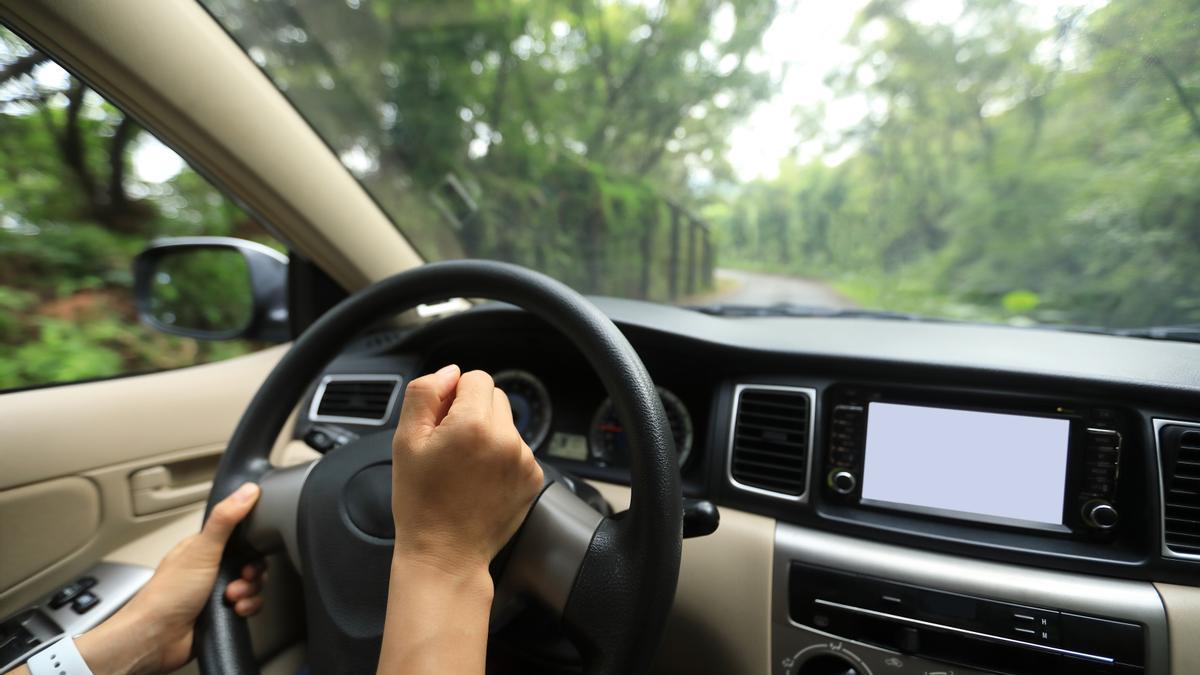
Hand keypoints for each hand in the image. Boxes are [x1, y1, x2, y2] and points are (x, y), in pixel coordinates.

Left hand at [68, 483, 266, 674]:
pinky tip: (234, 611)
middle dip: (251, 573)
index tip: (253, 550)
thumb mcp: (201, 550)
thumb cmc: (166, 595)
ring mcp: (215, 592)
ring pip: (252, 585)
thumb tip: (247, 491)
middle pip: (251, 562)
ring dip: (248, 592)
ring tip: (231, 598)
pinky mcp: (221, 613)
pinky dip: (246, 608)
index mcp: (203, 549)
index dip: (253, 544)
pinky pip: (249, 606)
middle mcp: (210, 569)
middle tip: (240, 577)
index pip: (240, 537)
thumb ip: (225, 519)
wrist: (156, 638)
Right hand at [390, 364, 544, 578]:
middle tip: (450, 445)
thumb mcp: (405, 441)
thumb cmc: (421, 503)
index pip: (476, 378)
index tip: (441, 423)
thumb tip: (450, 372)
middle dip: (472, 412)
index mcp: (474, 424)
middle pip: (494, 397)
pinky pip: (517, 449)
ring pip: (506, 423)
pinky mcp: (533, 477)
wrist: (446, 554)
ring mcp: (524, 459)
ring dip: (488, 434)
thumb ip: (425, 393)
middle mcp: (507, 438)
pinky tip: (479, 480)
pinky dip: (501, 457)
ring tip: (464, 467)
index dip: (453, 396)